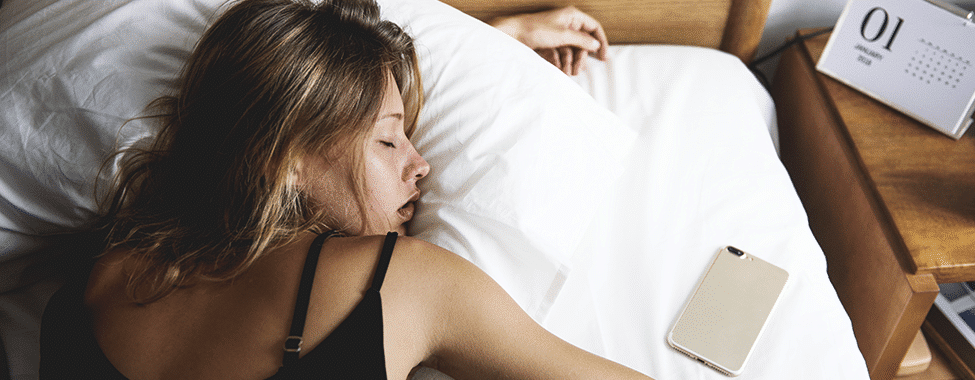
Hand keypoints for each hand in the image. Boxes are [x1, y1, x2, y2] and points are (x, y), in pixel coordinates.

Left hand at [490, 6, 608, 75]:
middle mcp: (567, 24)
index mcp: (573, 16)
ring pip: (571, 50)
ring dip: (570, 62)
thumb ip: (582, 41)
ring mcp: (558, 34)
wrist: (514, 35)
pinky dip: (559, 62)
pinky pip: (560, 54)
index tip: (604, 56)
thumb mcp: (564, 35)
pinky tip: (557, 69)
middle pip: (582, 42)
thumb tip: (596, 45)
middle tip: (578, 70)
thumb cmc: (536, 29)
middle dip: (580, 57)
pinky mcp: (550, 43)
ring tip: (566, 72)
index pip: (593, 28)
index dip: (601, 41)